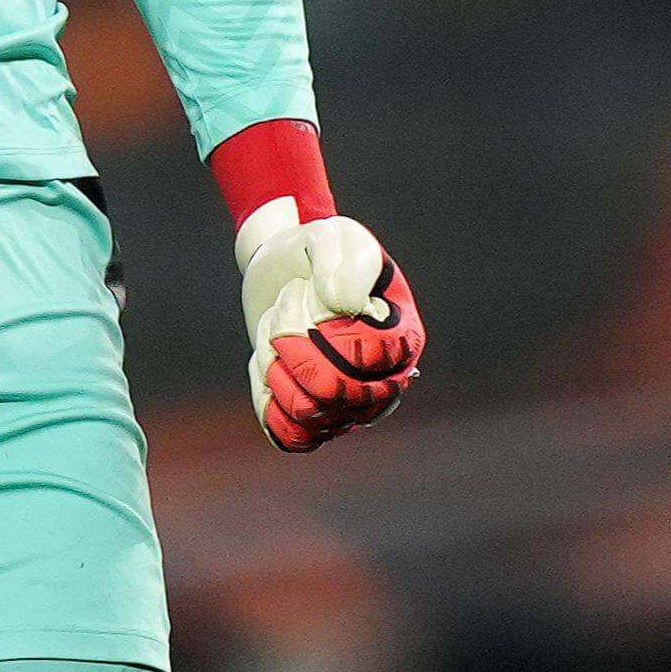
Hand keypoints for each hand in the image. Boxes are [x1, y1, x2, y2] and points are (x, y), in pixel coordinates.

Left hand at [235, 205, 423, 450]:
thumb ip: (345, 263)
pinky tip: (268, 364)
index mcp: (403, 339)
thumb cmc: (318, 252)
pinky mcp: (315, 422)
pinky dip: (267, 397)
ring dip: (275, 367)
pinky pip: (289, 434)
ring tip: (275, 333)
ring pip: (307, 413)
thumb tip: (345, 307)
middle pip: (334, 391)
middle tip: (285, 307)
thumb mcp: (335, 237)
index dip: (326, 328)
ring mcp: (350, 407)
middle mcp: (384, 382)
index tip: (310, 290)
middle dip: (293, 345)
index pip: (367, 358)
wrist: (283, 267)